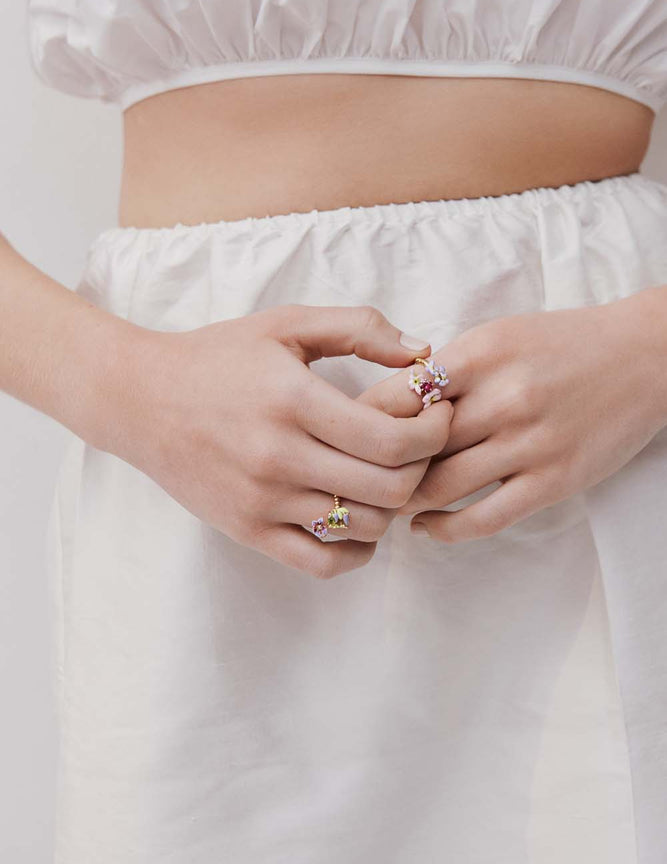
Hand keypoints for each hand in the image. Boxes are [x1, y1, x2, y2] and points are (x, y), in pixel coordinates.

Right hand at [107, 304, 452, 576]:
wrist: (140, 398)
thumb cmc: (219, 356)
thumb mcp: (287, 325)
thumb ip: (359, 328)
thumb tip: (422, 352)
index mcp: (294, 400)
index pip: (393, 441)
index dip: (435, 434)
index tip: (440, 417)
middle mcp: (279, 456)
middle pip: (388, 489)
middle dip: (423, 469)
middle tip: (422, 448)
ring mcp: (261, 500)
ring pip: (362, 527)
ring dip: (393, 507)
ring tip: (388, 477)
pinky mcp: (247, 530)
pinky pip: (321, 562)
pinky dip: (356, 551)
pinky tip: (359, 520)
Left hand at [357, 291, 666, 541]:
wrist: (644, 357)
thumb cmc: (561, 344)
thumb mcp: (498, 336)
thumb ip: (447, 368)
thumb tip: (386, 403)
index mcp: (480, 354)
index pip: (399, 395)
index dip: (361, 422)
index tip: (339, 438)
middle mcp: (502, 398)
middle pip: (413, 445)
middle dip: (375, 467)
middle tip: (348, 481)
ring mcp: (529, 443)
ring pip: (442, 486)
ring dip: (404, 501)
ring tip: (383, 505)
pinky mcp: (554, 480)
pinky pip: (486, 518)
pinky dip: (446, 529)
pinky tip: (426, 528)